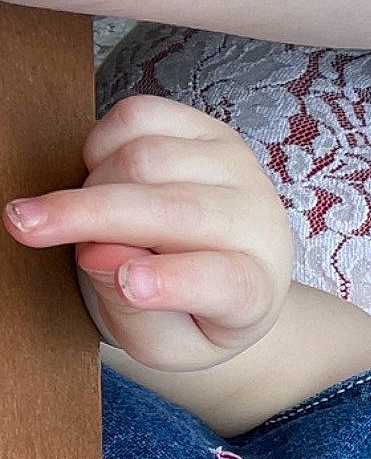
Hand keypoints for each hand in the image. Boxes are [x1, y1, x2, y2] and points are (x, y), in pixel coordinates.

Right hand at [2, 95, 295, 372]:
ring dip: (92, 186)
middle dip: (89, 214)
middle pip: (172, 210)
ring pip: (148, 158)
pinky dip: (100, 143)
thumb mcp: (165, 342)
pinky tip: (100, 175)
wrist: (228, 269)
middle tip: (23, 225)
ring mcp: (238, 169)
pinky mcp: (209, 130)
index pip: (225, 281)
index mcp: (256, 288)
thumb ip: (136, 312)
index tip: (130, 284)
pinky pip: (140, 116)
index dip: (175, 280)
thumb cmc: (192, 314)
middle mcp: (259, 223)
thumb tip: (101, 253)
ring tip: (83, 217)